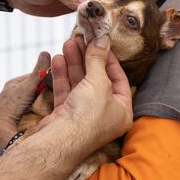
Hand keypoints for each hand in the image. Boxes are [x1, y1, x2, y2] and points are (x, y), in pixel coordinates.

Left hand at [0, 52, 50, 152]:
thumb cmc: (11, 107)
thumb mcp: (28, 88)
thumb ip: (38, 72)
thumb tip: (46, 53)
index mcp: (13, 84)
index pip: (35, 78)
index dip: (48, 79)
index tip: (60, 82)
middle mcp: (12, 95)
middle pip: (36, 91)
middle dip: (46, 93)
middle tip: (60, 96)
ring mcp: (13, 108)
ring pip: (34, 102)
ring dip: (43, 105)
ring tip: (55, 108)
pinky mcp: (14, 120)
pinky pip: (30, 114)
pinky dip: (38, 115)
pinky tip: (46, 118)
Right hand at [39, 35, 132, 151]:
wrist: (62, 140)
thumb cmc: (89, 115)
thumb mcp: (99, 81)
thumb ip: (99, 59)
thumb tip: (103, 39)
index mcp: (122, 110)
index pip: (118, 79)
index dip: (108, 59)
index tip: (99, 42)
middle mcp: (104, 113)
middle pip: (97, 79)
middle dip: (87, 58)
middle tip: (80, 39)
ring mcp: (84, 115)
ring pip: (79, 83)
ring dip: (73, 63)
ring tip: (68, 43)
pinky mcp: (66, 115)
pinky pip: (66, 91)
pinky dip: (62, 75)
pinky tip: (57, 59)